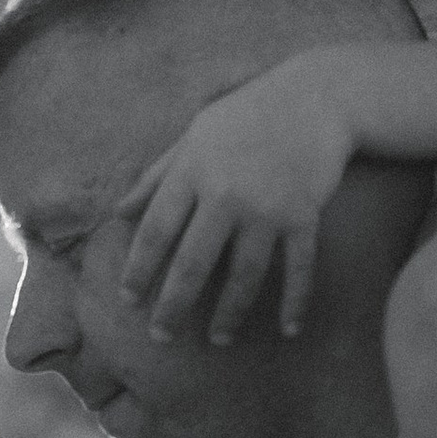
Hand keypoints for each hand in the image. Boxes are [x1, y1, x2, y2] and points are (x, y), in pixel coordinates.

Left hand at [118, 56, 356, 340]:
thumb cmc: (247, 114)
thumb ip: (156, 175)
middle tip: (161, 337)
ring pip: (243, 275)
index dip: (139, 269)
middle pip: (192, 263)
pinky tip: (289, 329)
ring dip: (228, 313)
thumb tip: (119, 212)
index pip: (156, 231)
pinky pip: (299, 268)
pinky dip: (296, 301)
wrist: (317, 97)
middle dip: (173, 305)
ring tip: (217, 340)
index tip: (127, 301)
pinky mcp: (305, 216)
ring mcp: (268, 208)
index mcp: (193, 171)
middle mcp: (226, 194)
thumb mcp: (195, 135)